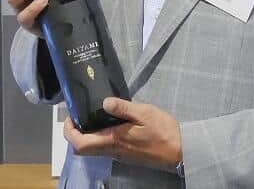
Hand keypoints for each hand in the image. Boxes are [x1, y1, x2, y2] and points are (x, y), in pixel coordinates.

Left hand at [63, 98, 182, 172]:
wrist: (180, 150)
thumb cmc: (163, 130)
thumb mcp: (144, 113)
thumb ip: (123, 108)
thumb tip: (104, 102)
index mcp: (114, 140)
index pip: (81, 143)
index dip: (70, 132)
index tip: (70, 117)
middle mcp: (113, 150)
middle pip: (84, 149)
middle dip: (76, 134)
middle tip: (79, 115)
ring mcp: (120, 155)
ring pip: (94, 149)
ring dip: (87, 135)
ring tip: (93, 115)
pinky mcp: (127, 154)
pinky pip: (105, 148)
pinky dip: (100, 137)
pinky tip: (109, 123)